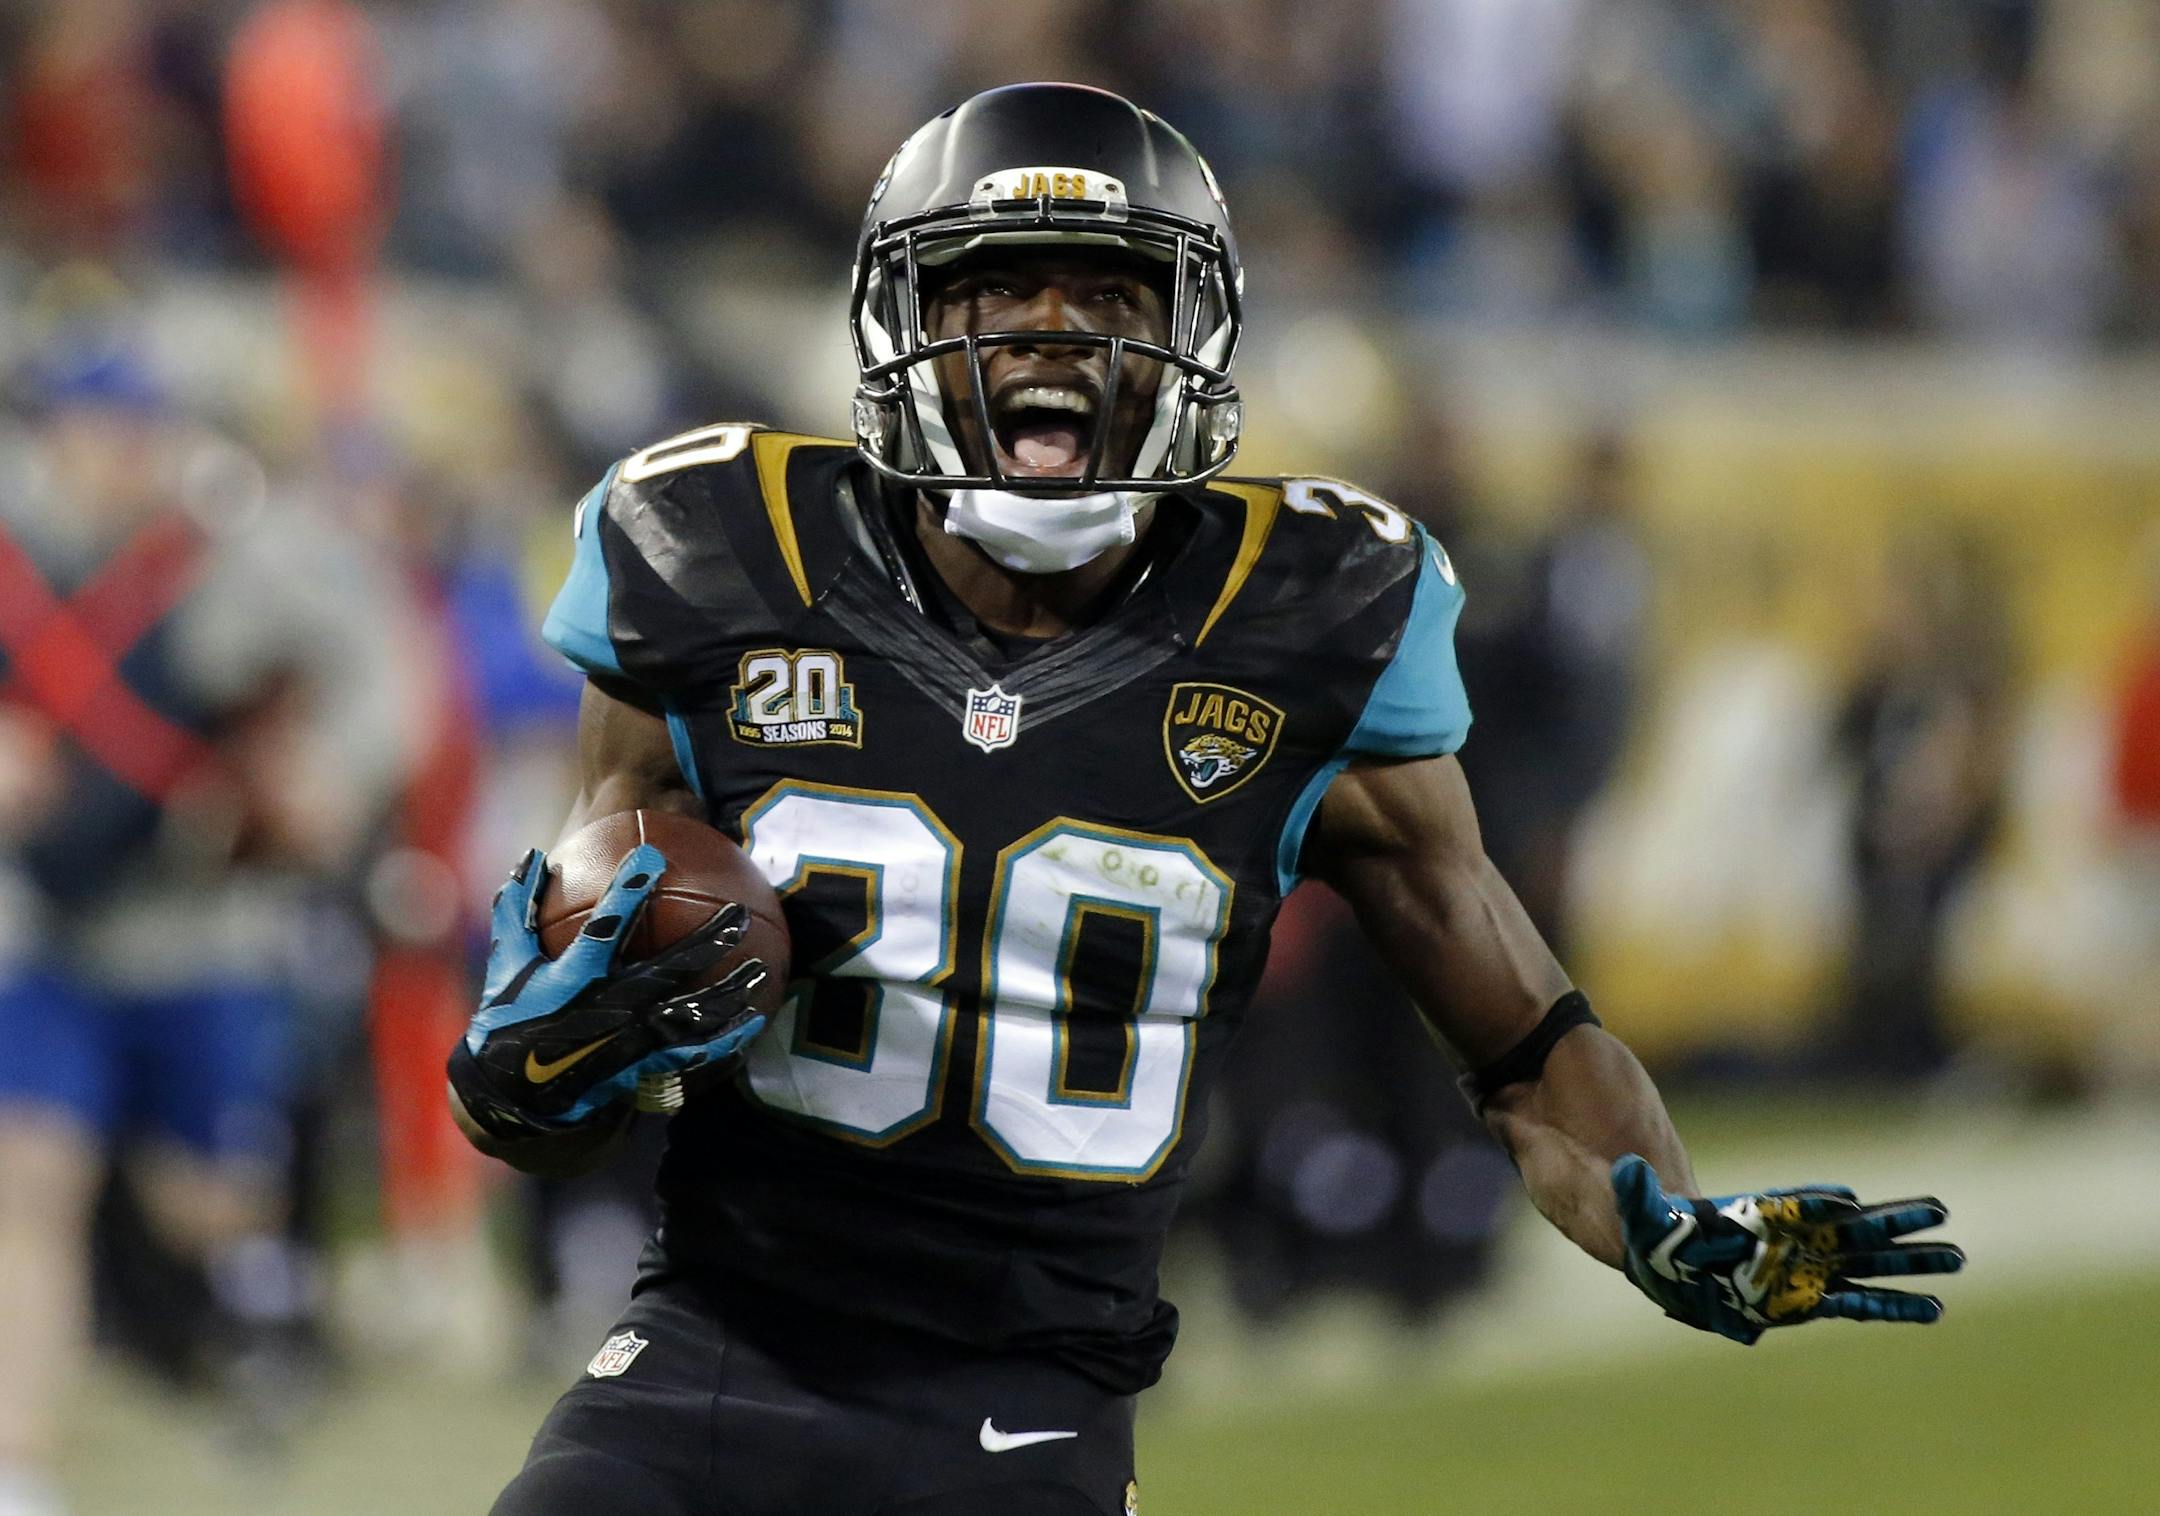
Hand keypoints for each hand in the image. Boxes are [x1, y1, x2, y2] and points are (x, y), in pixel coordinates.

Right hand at [448, 845, 769, 1140]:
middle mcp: (608, 1007)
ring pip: (689, 1015)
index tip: (653, 860)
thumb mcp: (508, 961)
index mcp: (574, 977)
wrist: (512, 1094)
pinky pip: (690, 1054)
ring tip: (759, 970)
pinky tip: (753, 1022)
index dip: (627, 892)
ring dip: (727, 992)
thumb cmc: (510, 1016)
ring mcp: (628, 1040)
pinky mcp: (639, 1066)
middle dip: (707, 941)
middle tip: (738, 914)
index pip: (604, 927)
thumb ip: (520, 908)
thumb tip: (532, 855)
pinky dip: (724, 1040)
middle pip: (668, 970)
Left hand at [1612, 1153, 1963, 1343]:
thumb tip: (1624, 1167)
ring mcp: (1802, 1269)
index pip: (1792, 1207)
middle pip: (1848, 1229)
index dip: (1815, 1203)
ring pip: (1865, 1264)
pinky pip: (1857, 1304)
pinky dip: (1892, 1307)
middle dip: (1892, 1223)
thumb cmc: (1654, 1230)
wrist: (1663, 1257)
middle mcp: (1788, 1239)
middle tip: (1940, 1212)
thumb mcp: (1638, 1210)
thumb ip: (1634, 1191)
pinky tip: (1931, 1309)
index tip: (1846, 1200)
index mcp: (1755, 1216)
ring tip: (1956, 1257)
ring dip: (1908, 1262)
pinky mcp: (1806, 1299)